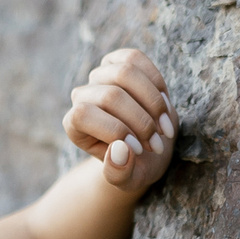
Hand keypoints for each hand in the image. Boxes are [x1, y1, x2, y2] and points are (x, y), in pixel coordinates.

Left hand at [62, 48, 173, 194]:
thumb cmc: (133, 166)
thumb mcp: (128, 180)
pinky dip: (156, 82)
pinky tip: (165, 105)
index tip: (140, 151)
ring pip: (124, 72)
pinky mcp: (118, 61)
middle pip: (111, 95)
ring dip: (153, 102)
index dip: (115, 130)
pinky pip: (135, 58)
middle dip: (141, 121)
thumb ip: (119, 173)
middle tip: (158, 144)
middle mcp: (82, 96)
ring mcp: (99, 75)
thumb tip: (120, 150)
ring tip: (165, 127)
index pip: (84, 115)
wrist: (148, 149)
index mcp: (74, 124)